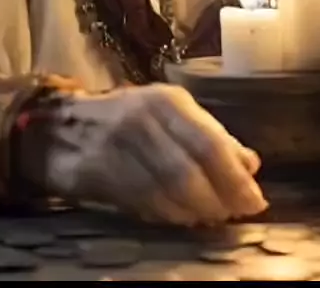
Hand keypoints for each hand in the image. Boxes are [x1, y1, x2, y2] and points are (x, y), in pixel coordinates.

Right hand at [44, 83, 267, 225]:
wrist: (64, 125)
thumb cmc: (129, 119)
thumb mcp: (171, 115)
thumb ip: (212, 137)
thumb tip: (251, 165)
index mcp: (168, 101)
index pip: (210, 144)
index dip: (235, 179)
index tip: (255, 202)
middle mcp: (143, 119)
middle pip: (190, 173)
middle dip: (217, 201)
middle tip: (232, 215)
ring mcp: (117, 146)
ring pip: (166, 192)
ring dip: (194, 212)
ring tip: (207, 217)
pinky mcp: (98, 172)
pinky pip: (142, 203)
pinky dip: (168, 215)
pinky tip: (179, 217)